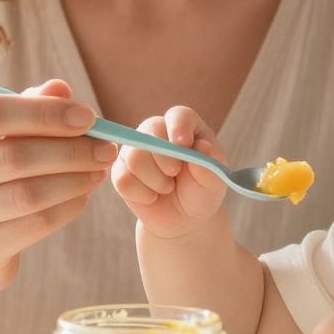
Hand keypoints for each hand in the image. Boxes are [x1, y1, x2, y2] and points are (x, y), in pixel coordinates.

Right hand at [0, 78, 117, 294]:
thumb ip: (25, 108)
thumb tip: (61, 88)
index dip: (44, 112)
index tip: (88, 117)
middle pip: (12, 156)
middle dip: (69, 150)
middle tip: (106, 148)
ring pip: (26, 194)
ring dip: (74, 180)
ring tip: (99, 171)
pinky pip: (34, 225)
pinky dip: (67, 208)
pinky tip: (82, 197)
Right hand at [109, 106, 230, 241]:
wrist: (184, 217)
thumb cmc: (201, 191)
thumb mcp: (213, 182)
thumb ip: (209, 165)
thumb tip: (203, 146)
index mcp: (185, 126)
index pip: (178, 115)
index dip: (178, 127)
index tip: (183, 144)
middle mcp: (157, 132)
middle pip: (150, 131)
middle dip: (164, 158)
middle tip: (175, 174)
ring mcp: (136, 149)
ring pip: (135, 156)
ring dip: (155, 180)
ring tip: (167, 188)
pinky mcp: (120, 170)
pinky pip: (123, 179)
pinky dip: (141, 194)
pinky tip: (152, 197)